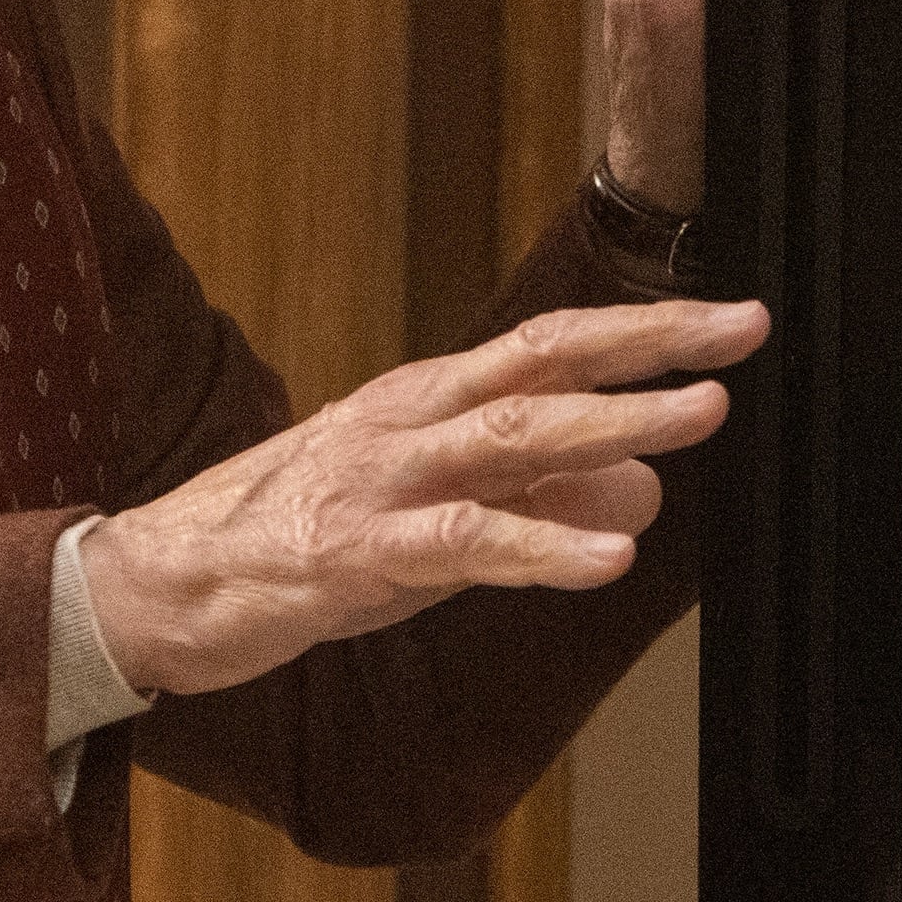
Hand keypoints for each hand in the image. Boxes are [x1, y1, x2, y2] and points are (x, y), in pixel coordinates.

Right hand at [77, 298, 772, 695]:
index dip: (646, 327)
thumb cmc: (298, 536)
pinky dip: (541, 545)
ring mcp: (382, 479)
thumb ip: (534, 488)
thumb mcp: (431, 505)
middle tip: (743, 331)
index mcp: (430, 396)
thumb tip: (642, 483)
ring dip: (616, 422)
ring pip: (516, 436)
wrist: (158, 582)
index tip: (732, 319)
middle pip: (546, 363)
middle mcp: (411, 417)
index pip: (553, 343)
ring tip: (701, 417)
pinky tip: (605, 559)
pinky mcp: (356, 552)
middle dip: (652, 345)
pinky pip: (463, 543)